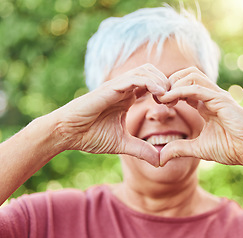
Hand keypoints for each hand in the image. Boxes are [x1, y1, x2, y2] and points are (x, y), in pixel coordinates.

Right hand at [52, 64, 167, 166]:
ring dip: (161, 81)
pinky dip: (150, 82)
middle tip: (174, 101)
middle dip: (168, 83)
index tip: (175, 106)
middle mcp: (124, 88)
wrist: (67, 134)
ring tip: (168, 98)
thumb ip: (141, 150)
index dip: (167, 92)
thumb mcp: (122, 144)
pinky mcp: (110, 88)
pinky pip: (134, 78)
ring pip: (146, 71)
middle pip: (153, 73)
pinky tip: (159, 95)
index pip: (153, 85)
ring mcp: (117, 86)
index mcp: (128, 98)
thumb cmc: (90, 136)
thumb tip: (160, 162)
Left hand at [158, 67, 242, 165]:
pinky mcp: (221, 100)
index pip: (184, 86)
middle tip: (158, 98)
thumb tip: (161, 159)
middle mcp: (211, 96)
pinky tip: (168, 100)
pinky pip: (197, 88)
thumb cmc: (231, 148)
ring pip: (191, 75)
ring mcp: (217, 96)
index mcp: (206, 104)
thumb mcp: (198, 148)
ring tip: (162, 98)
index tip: (158, 103)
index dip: (169, 91)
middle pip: (187, 74)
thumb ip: (179, 149)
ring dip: (173, 83)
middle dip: (169, 82)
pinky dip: (180, 91)